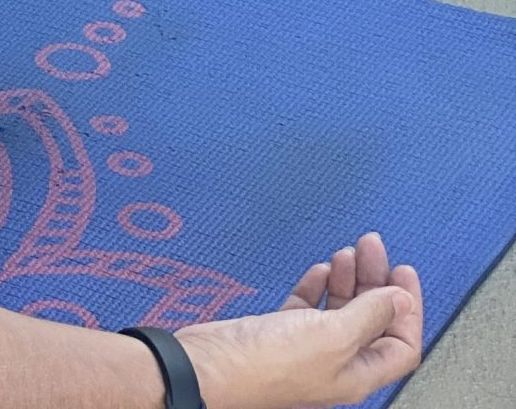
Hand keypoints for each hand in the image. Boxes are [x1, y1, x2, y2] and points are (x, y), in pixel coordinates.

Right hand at [179, 235, 422, 408]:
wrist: (214, 365)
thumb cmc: (271, 363)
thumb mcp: (334, 336)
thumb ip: (369, 315)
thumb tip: (401, 300)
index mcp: (358, 374)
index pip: (400, 344)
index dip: (407, 308)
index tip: (402, 271)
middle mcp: (337, 363)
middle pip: (370, 321)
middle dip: (375, 282)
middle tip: (371, 247)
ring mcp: (307, 348)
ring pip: (340, 310)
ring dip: (347, 279)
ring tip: (347, 253)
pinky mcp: (280, 333)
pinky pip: (308, 307)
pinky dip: (317, 286)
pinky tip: (319, 271)